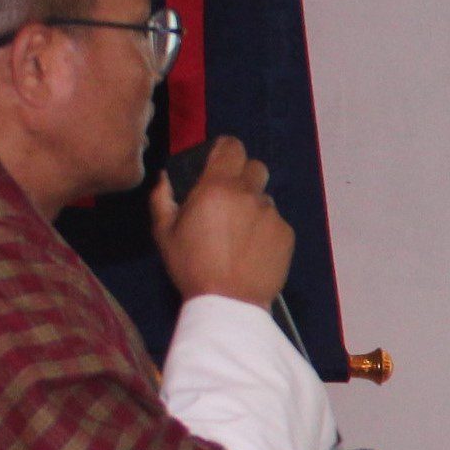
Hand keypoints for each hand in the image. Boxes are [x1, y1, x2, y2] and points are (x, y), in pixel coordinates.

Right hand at [150, 137, 293, 306]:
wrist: (229, 302)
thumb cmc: (192, 267)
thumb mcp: (164, 234)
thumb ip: (162, 199)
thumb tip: (165, 178)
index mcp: (217, 186)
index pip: (232, 146)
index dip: (225, 150)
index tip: (218, 162)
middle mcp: (249, 193)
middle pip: (254, 167)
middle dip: (243, 176)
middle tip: (229, 199)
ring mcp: (271, 213)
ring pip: (264, 198)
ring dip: (253, 207)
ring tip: (240, 234)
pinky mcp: (286, 234)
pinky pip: (276, 222)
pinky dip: (266, 230)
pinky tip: (253, 250)